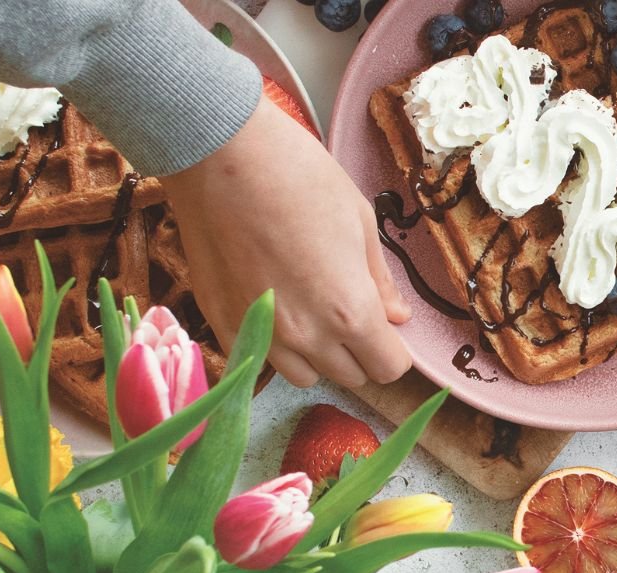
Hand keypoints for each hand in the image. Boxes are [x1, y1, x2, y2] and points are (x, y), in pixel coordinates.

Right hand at [160, 98, 411, 388]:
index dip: (393, 349)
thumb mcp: (359, 222)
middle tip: (348, 307)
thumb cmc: (299, 176)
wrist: (218, 152)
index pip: (388, 368)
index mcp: (349, 311)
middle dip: (359, 349)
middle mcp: (306, 336)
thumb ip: (379, 280)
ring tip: (310, 309)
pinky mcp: (221, 322)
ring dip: (317, 355)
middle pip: (350, 375)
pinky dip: (274, 346)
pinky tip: (274, 307)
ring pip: (305, 376)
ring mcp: (260, 334)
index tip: (387, 327)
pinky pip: (259, 360)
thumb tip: (397, 316)